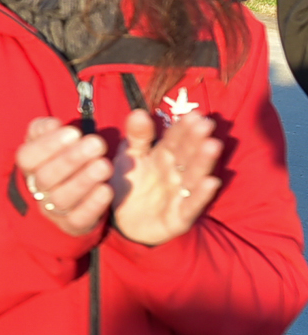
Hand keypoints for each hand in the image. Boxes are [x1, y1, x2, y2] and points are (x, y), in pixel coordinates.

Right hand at [14, 117, 112, 237]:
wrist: (77, 198)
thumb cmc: (64, 158)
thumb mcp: (53, 139)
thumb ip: (47, 127)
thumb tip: (52, 124)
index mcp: (30, 166)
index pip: (27, 157)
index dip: (48, 145)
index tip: (74, 132)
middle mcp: (38, 189)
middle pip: (46, 177)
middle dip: (71, 159)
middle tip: (97, 144)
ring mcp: (53, 210)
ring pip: (61, 199)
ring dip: (83, 181)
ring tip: (104, 165)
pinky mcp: (73, 225)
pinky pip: (79, 219)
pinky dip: (92, 205)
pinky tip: (106, 189)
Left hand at [110, 108, 221, 246]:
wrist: (122, 221)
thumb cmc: (129, 183)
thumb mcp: (129, 157)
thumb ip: (136, 136)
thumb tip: (139, 112)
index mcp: (163, 157)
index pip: (175, 140)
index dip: (183, 128)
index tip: (194, 114)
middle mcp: (176, 174)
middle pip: (187, 155)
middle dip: (196, 140)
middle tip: (206, 124)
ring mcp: (180, 195)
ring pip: (194, 176)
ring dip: (203, 162)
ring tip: (212, 145)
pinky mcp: (181, 217)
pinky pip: (192, 205)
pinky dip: (201, 195)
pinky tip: (211, 182)